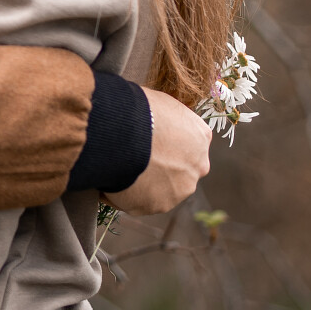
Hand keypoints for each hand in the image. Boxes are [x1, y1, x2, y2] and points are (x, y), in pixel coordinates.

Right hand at [103, 88, 211, 213]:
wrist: (123, 132)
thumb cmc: (138, 109)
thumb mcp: (160, 103)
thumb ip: (167, 120)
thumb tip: (153, 123)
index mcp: (200, 136)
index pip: (189, 144)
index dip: (166, 142)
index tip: (148, 140)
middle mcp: (198, 166)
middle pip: (179, 170)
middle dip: (160, 167)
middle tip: (133, 156)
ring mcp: (180, 189)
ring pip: (161, 189)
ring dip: (143, 183)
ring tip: (117, 168)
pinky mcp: (158, 206)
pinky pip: (139, 202)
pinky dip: (125, 194)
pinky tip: (110, 178)